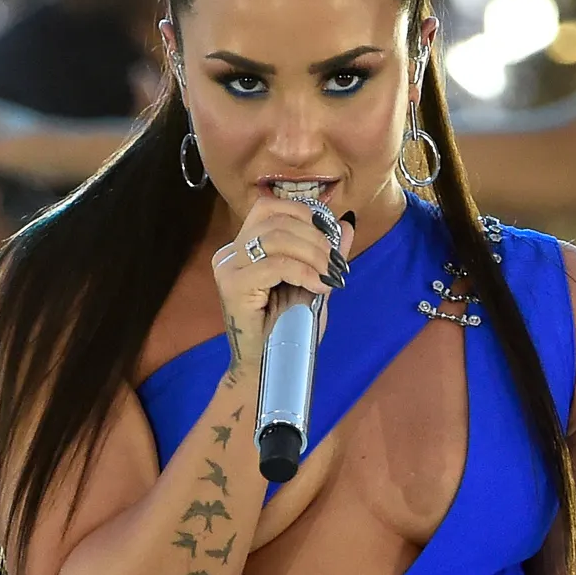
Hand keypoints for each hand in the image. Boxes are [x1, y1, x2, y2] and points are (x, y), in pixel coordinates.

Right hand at [209, 195, 354, 384]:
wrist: (267, 367)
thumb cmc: (287, 330)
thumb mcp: (313, 283)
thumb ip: (325, 253)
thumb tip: (347, 223)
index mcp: (243, 246)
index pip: (271, 207)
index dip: (305, 214)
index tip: (331, 237)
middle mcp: (230, 251)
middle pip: (277, 220)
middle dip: (316, 238)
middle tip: (336, 264)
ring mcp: (228, 267)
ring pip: (277, 238)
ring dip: (313, 254)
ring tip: (329, 276)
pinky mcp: (233, 285)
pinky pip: (275, 264)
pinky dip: (304, 272)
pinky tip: (319, 286)